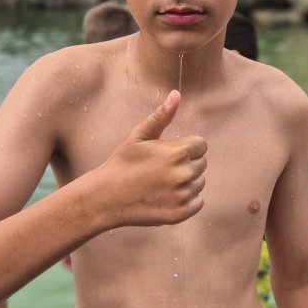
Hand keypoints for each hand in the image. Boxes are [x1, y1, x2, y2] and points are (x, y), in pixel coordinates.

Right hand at [98, 90, 206, 226]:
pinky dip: (187, 200)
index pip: (201, 145)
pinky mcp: (180, 213)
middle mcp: (184, 174)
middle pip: (202, 164)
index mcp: (178, 152)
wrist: (106, 198)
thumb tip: (177, 94)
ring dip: (186, 182)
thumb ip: (161, 116)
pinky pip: (198, 202)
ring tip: (161, 183)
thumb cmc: (122, 163)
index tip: (168, 153)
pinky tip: (166, 196)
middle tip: (161, 169)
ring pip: (200, 183)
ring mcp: (183, 195)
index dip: (185, 147)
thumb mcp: (139, 136)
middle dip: (186, 163)